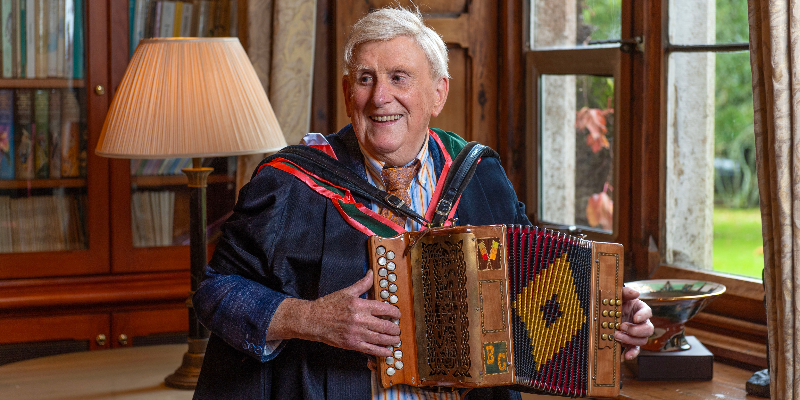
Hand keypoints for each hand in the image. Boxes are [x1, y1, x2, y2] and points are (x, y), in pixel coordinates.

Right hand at [269, 270, 400, 356]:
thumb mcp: (346, 292)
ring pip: (380, 339)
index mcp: (360, 305)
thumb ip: (362, 284)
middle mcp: (360, 320)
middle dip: (395, 329)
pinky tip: (388, 351)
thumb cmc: (328, 305)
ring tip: (395, 339)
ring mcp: (357, 333)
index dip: (395, 313)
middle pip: (385, 326)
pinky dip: (381, 351)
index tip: (397, 315)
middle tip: (397, 329)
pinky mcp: (352, 344)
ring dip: (391, 340)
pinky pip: (371, 349)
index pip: (384, 309)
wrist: (313, 320)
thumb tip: (371, 274)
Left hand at [615, 286, 653, 359]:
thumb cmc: (614, 302)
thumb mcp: (618, 295)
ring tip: (617, 336)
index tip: (635, 318)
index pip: (647, 312)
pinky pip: (636, 350)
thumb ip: (626, 292)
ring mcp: (637, 333)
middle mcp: (641, 322)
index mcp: (640, 309)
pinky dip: (633, 353)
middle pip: (648, 329)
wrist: (606, 312)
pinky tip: (627, 356)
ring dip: (630, 339)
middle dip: (635, 330)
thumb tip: (636, 293)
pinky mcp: (631, 342)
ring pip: (642, 340)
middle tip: (622, 327)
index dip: (643, 315)